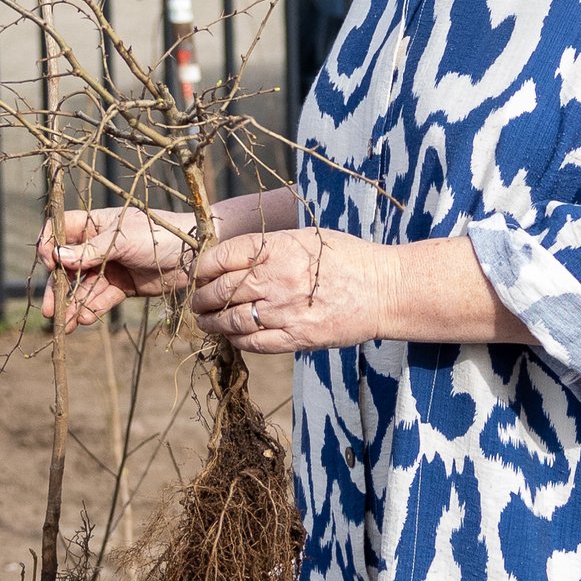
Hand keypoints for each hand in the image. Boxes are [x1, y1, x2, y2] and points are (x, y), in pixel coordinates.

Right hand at [41, 203, 196, 328]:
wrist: (196, 254)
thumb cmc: (161, 235)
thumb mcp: (124, 240)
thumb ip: (91, 251)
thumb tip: (57, 257)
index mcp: (95, 224)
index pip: (60, 231)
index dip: (50, 246)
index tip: (50, 263)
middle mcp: (98, 245)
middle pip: (67, 266)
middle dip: (57, 287)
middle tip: (50, 309)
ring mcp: (110, 267)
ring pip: (82, 287)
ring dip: (72, 305)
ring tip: (64, 324)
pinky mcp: (122, 286)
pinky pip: (101, 299)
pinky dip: (91, 309)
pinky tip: (83, 320)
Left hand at [189, 223, 399, 351]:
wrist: (384, 289)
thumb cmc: (346, 258)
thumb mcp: (306, 238)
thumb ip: (269, 247)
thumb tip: (231, 258)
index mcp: (277, 248)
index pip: (222, 257)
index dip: (203, 268)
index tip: (198, 274)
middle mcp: (277, 278)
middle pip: (221, 290)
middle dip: (202, 297)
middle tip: (197, 300)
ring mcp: (285, 311)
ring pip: (231, 320)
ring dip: (212, 322)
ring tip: (205, 321)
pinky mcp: (296, 338)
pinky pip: (253, 343)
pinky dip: (235, 340)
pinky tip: (230, 336)